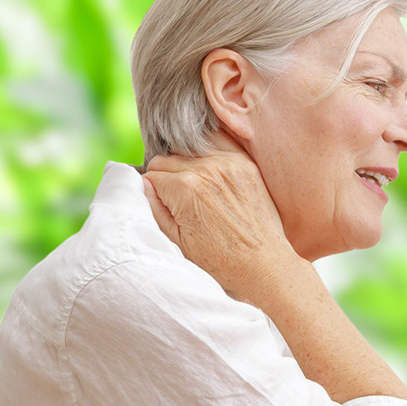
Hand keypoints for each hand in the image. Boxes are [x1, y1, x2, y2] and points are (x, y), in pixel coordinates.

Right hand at [142, 131, 301, 302]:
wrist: (262, 263)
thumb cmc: (220, 259)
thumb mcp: (176, 240)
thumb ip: (154, 207)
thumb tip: (143, 184)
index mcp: (184, 188)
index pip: (151, 175)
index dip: (154, 191)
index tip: (165, 205)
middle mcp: (206, 169)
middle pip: (167, 159)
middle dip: (167, 177)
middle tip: (180, 200)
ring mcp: (229, 164)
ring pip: (189, 150)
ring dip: (187, 164)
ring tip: (197, 188)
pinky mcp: (246, 165)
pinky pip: (219, 142)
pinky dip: (210, 150)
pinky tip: (211, 169)